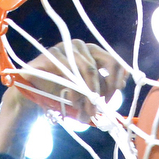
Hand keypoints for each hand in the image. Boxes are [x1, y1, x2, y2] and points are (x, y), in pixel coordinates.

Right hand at [13, 39, 129, 122]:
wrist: (36, 93)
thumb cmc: (63, 92)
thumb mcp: (87, 92)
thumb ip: (103, 86)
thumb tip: (123, 83)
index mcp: (92, 53)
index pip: (112, 60)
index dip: (117, 76)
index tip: (116, 92)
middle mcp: (80, 46)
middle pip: (100, 65)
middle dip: (102, 91)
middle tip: (97, 110)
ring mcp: (66, 48)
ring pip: (88, 70)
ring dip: (89, 95)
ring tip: (86, 112)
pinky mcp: (53, 54)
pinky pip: (72, 73)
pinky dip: (76, 92)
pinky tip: (75, 103)